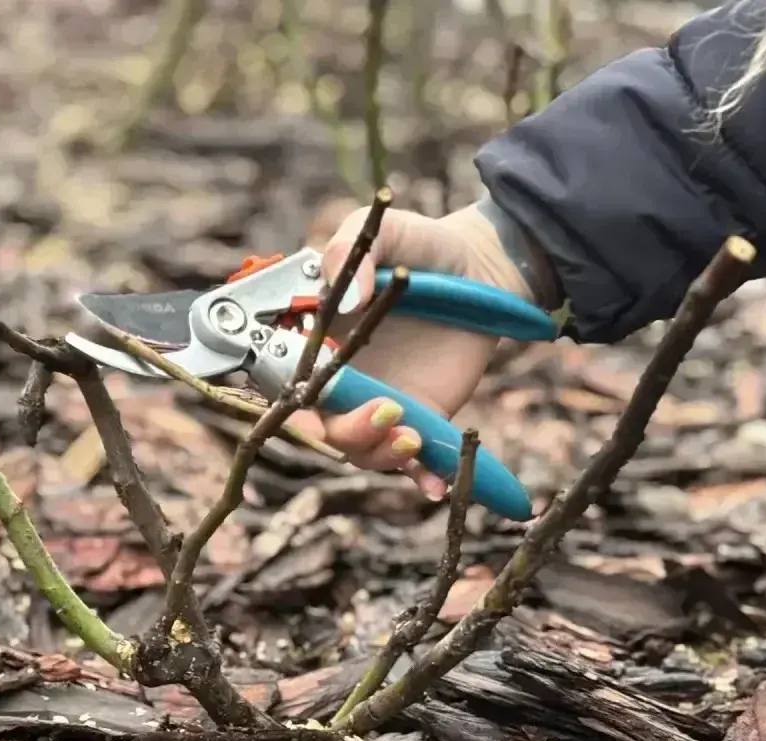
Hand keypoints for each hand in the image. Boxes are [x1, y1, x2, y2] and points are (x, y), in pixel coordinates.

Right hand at [291, 202, 540, 499]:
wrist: (482, 270)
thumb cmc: (422, 248)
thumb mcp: (385, 231)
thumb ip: (351, 249)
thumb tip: (347, 298)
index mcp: (314, 339)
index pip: (284, 381)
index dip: (290, 399)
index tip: (315, 397)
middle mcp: (337, 378)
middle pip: (320, 427)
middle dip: (347, 432)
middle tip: (389, 411)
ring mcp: (375, 403)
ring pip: (359, 450)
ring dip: (380, 453)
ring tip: (413, 435)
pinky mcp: (417, 418)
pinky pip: (409, 461)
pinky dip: (418, 477)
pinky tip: (435, 483)